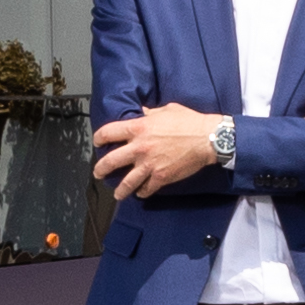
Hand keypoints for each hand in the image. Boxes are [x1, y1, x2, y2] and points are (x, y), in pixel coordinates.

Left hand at [88, 103, 223, 203]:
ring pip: (126, 182)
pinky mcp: (161, 177)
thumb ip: (149, 114)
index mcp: (139, 128)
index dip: (99, 138)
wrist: (207, 139)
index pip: (108, 132)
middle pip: (110, 161)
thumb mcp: (165, 110)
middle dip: (101, 169)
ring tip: (117, 193)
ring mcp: (149, 164)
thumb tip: (141, 113)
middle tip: (98, 173)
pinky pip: (146, 189)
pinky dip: (143, 192)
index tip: (97, 142)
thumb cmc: (189, 122)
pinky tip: (141, 193)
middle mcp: (140, 147)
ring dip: (120, 190)